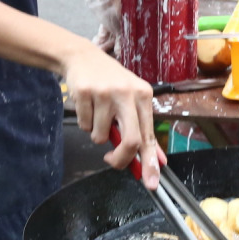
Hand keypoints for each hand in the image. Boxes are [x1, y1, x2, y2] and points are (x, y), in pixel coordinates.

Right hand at [64, 41, 158, 186]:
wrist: (82, 57)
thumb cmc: (110, 81)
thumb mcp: (131, 100)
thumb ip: (143, 130)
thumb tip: (156, 159)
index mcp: (143, 96)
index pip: (148, 135)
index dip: (150, 162)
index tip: (151, 182)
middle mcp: (127, 93)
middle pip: (131, 140)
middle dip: (120, 158)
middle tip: (111, 161)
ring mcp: (105, 93)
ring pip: (100, 136)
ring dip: (96, 133)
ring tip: (96, 114)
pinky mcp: (85, 93)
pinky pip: (84, 125)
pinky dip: (84, 122)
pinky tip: (87, 106)